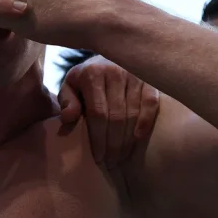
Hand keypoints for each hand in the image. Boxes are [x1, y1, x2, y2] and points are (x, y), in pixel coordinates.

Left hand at [58, 54, 158, 168]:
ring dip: (127, 139)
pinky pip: (151, 104)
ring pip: (133, 113)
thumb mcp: (70, 85)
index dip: (98, 138)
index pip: (98, 113)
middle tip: (110, 162)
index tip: (98, 157)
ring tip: (121, 157)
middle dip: (113, 144)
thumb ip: (67, 101)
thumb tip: (68, 118)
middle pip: (117, 116)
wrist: (108, 55)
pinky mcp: (149, 79)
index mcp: (92, 74)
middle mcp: (115, 71)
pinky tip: (138, 138)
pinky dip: (146, 122)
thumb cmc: (86, 78)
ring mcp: (134, 74)